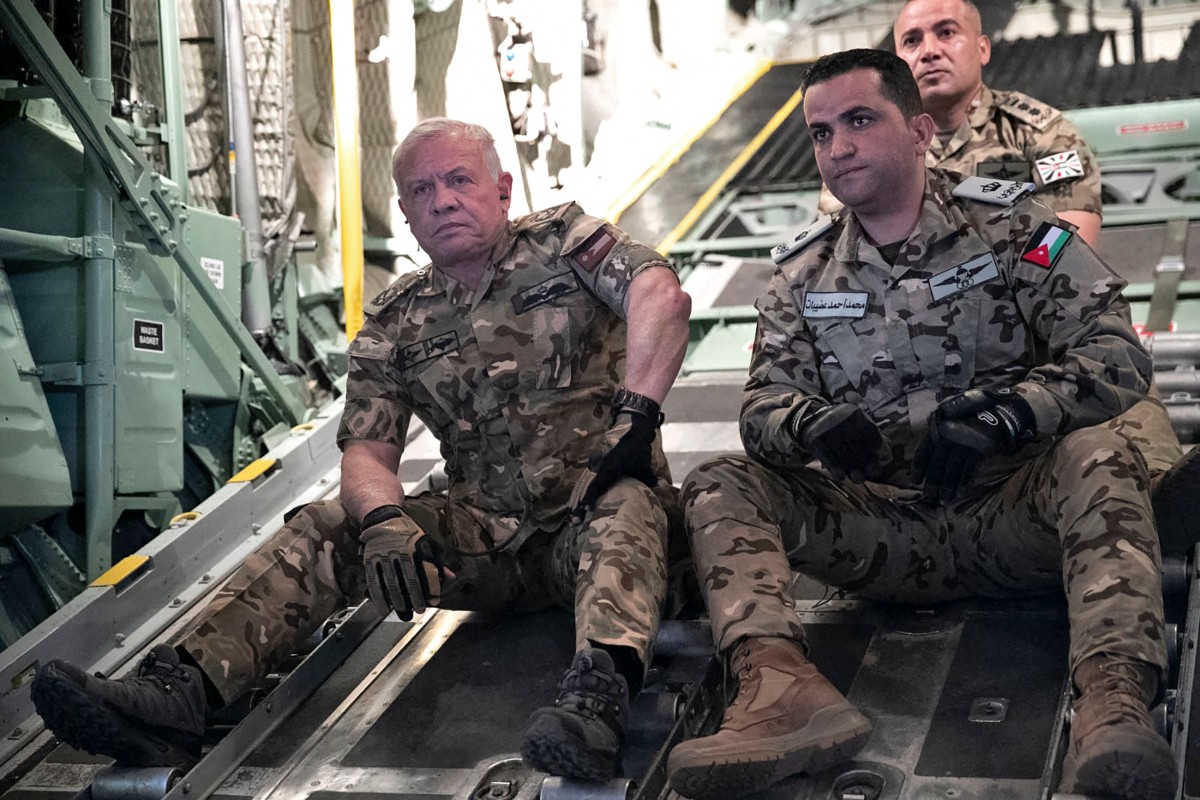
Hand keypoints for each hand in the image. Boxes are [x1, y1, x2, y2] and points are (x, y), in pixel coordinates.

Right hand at [359, 505, 446, 620]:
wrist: (383, 518)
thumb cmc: (408, 533)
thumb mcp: (426, 542)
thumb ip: (438, 562)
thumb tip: (452, 578)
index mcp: (417, 546)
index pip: (427, 570)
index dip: (432, 587)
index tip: (436, 600)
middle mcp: (401, 551)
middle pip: (409, 578)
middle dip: (416, 597)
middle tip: (420, 610)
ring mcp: (384, 556)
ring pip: (392, 582)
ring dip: (398, 601)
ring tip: (404, 614)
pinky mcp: (370, 560)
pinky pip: (374, 581)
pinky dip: (379, 597)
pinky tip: (384, 609)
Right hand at [569, 410, 658, 521]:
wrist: (629, 428)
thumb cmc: (636, 448)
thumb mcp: (643, 464)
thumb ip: (648, 478)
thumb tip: (658, 487)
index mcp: (608, 467)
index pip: (596, 485)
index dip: (590, 498)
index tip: (586, 511)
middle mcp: (597, 466)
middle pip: (584, 488)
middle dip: (578, 506)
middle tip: (574, 522)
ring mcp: (593, 464)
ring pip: (581, 485)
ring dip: (576, 501)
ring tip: (572, 518)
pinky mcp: (593, 464)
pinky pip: (583, 481)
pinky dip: (579, 493)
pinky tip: (575, 505)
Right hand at [796, 402, 883, 482]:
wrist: (812, 421)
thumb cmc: (844, 428)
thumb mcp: (859, 427)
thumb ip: (874, 439)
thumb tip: (887, 457)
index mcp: (853, 412)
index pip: (869, 429)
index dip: (878, 444)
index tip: (884, 458)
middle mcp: (839, 416)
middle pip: (856, 441)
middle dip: (866, 459)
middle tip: (873, 473)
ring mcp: (825, 427)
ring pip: (842, 451)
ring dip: (852, 467)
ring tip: (859, 479)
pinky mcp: (814, 438)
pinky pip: (827, 456)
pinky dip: (836, 468)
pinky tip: (842, 477)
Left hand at [914, 387, 1035, 502]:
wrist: (998, 410)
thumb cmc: (970, 412)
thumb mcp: (948, 414)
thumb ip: (937, 428)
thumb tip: (928, 445)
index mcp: (938, 427)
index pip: (924, 451)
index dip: (918, 468)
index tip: (915, 481)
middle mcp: (949, 436)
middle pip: (937, 464)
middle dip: (932, 483)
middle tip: (929, 498)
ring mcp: (964, 443)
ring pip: (952, 470)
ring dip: (947, 487)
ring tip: (943, 500)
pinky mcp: (979, 450)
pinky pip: (968, 470)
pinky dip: (963, 482)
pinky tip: (959, 492)